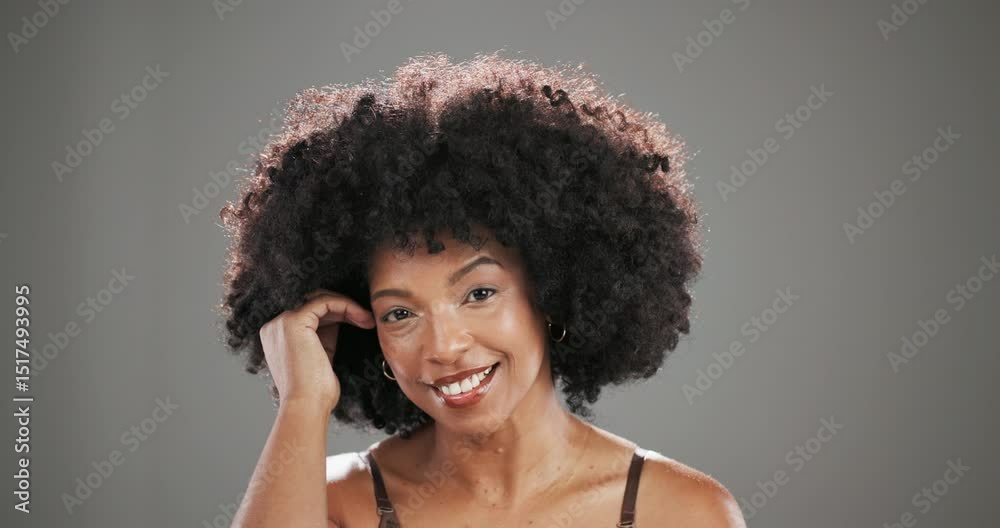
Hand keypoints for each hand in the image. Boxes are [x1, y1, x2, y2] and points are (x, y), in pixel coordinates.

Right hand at [258, 289, 374, 412]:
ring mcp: (282, 322)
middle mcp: (275, 326)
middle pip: (314, 304)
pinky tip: (361, 317)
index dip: (337, 315)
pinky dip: (345, 306)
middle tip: (367, 320)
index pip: (310, 313)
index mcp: (278, 335)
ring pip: (321, 300)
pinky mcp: (293, 322)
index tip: (361, 323)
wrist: (307, 406)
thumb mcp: (321, 356)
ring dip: (348, 307)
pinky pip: (324, 302)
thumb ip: (325, 336)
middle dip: (344, 309)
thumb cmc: (316, 392)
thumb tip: (342, 318)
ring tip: (368, 320)